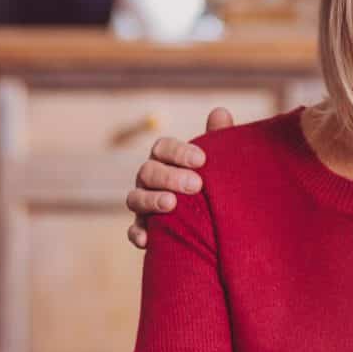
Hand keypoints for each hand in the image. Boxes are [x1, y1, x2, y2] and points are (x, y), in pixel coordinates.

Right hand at [125, 107, 233, 247]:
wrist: (213, 219)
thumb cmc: (213, 180)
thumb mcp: (219, 161)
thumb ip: (218, 138)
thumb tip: (220, 112)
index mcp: (166, 158)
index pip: (163, 147)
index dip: (179, 152)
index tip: (202, 159)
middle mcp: (150, 178)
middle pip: (148, 171)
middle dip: (170, 176)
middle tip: (196, 184)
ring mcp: (144, 203)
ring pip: (135, 198)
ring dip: (151, 200)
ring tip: (172, 204)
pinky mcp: (143, 228)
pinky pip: (133, 230)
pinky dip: (137, 233)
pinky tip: (147, 239)